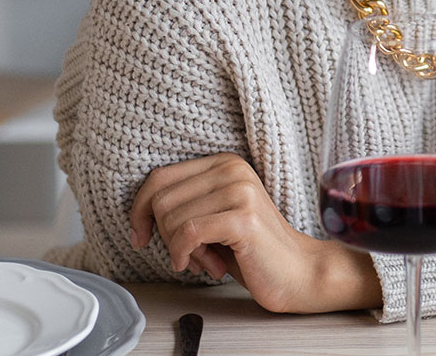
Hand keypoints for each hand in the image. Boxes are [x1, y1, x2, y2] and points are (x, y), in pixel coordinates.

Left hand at [130, 153, 380, 312]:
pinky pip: (187, 234)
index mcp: (224, 163)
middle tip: (189, 254)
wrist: (297, 271)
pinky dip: (184, 255)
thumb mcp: (213, 217)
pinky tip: (202, 266)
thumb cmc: (250, 249)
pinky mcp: (243, 218)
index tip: (141, 236)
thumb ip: (185, 203)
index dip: (140, 210)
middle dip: (164, 236)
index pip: (160, 178)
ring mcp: (240, 191)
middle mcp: (232, 169)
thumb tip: (139, 212)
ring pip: (172, 218)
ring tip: (205, 260)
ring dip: (179, 250)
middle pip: (161, 200)